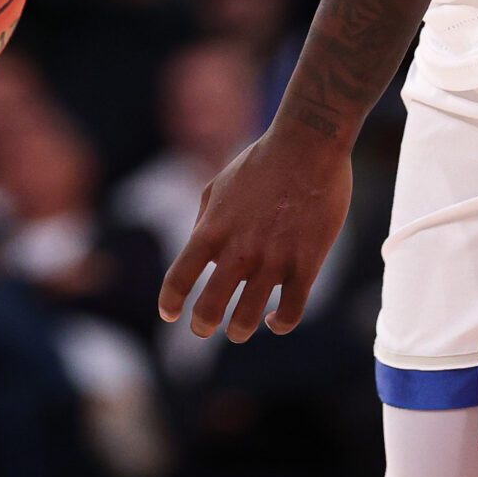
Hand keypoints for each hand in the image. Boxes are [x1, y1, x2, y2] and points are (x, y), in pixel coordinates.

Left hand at [157, 127, 351, 342]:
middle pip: (209, 310)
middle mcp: (238, 251)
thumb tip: (201, 251)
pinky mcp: (306, 265)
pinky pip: (290, 313)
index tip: (170, 314)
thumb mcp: (219, 185)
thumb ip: (205, 220)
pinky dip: (279, 324)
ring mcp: (273, 261)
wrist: (307, 145)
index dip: (170, 303)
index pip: (179, 279)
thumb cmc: (262, 162)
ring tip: (238, 330)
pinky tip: (274, 319)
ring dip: (238, 331)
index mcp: (212, 230)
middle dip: (202, 326)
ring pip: (247, 320)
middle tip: (204, 328)